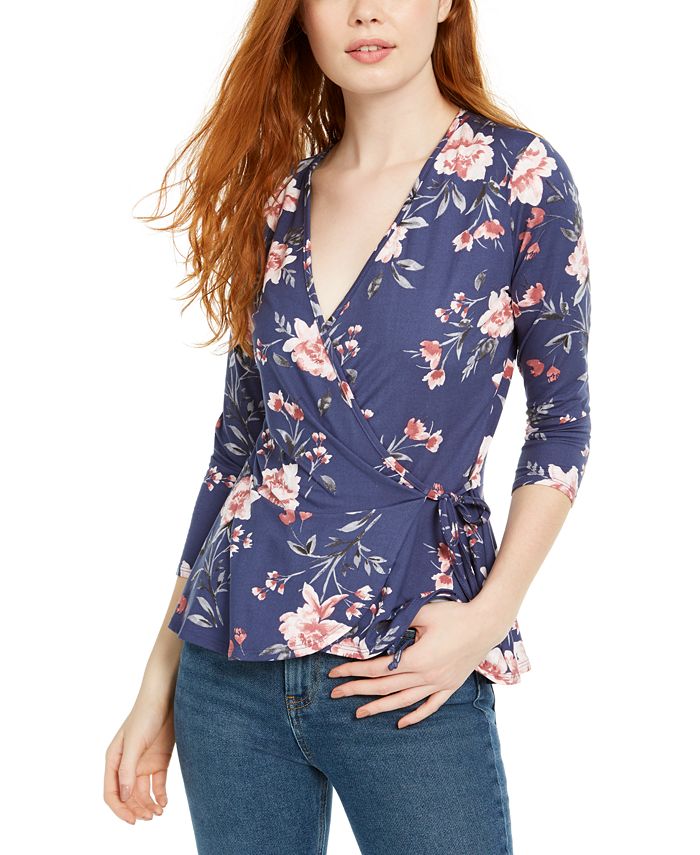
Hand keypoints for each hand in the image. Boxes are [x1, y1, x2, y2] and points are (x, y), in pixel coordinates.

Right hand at [104, 696, 174, 823]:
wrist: (166, 697)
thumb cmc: (145, 715)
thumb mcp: (134, 743)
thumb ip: (128, 769)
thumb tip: (124, 796)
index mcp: (114, 760)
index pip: (112, 792)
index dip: (120, 809)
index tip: (132, 820)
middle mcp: (127, 764)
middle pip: (128, 796)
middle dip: (137, 809)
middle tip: (149, 818)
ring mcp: (143, 763)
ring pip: (143, 793)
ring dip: (149, 805)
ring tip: (158, 813)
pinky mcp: (159, 760)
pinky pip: (158, 784)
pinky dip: (160, 795)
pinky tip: (164, 802)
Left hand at [327, 599, 506, 727]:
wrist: (487, 624)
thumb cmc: (454, 615)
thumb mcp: (423, 612)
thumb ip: (397, 619)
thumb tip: (373, 623)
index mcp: (417, 658)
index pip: (377, 669)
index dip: (354, 671)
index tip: (335, 674)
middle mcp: (426, 676)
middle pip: (385, 687)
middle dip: (358, 690)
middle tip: (335, 694)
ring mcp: (439, 684)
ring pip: (403, 701)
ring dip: (380, 707)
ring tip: (359, 712)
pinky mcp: (450, 686)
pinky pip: (430, 706)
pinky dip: (415, 716)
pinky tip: (400, 724)